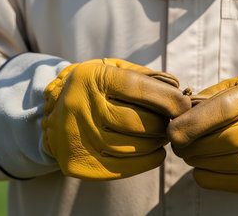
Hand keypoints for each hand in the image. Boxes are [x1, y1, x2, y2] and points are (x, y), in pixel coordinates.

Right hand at [42, 58, 190, 179]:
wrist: (54, 112)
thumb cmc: (95, 88)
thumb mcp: (114, 70)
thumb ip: (146, 76)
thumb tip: (177, 89)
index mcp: (91, 79)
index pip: (137, 88)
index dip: (167, 98)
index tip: (183, 105)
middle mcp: (80, 107)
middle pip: (138, 122)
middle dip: (164, 123)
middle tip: (172, 121)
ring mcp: (78, 138)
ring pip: (134, 147)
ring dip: (157, 143)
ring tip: (161, 135)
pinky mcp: (80, 163)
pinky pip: (124, 167)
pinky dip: (148, 160)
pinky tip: (155, 152)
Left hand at [168, 73, 237, 192]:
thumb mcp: (234, 88)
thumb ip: (205, 101)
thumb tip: (175, 121)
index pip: (222, 110)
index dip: (191, 124)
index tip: (172, 132)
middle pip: (225, 141)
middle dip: (193, 146)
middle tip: (178, 146)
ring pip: (230, 164)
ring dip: (200, 163)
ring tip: (190, 155)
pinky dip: (212, 178)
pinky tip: (201, 169)